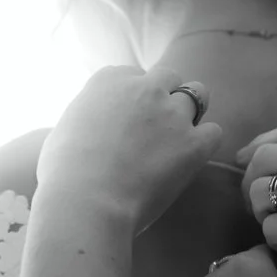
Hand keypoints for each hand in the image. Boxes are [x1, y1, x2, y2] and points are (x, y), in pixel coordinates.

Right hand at [37, 66, 223, 232]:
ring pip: (198, 94)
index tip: (128, 119)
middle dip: (165, 97)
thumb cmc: (63, 175)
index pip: (132, 74)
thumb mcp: (63, 131)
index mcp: (108, 80)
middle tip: (156, 128)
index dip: (133, 98)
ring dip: (190, 113)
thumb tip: (90, 129)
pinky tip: (190, 159)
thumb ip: (85, 120)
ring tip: (178, 140)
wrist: (85, 202)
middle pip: (167, 77)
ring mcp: (171, 113)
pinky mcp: (192, 143)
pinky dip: (205, 143)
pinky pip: (213, 131)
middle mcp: (143, 88)